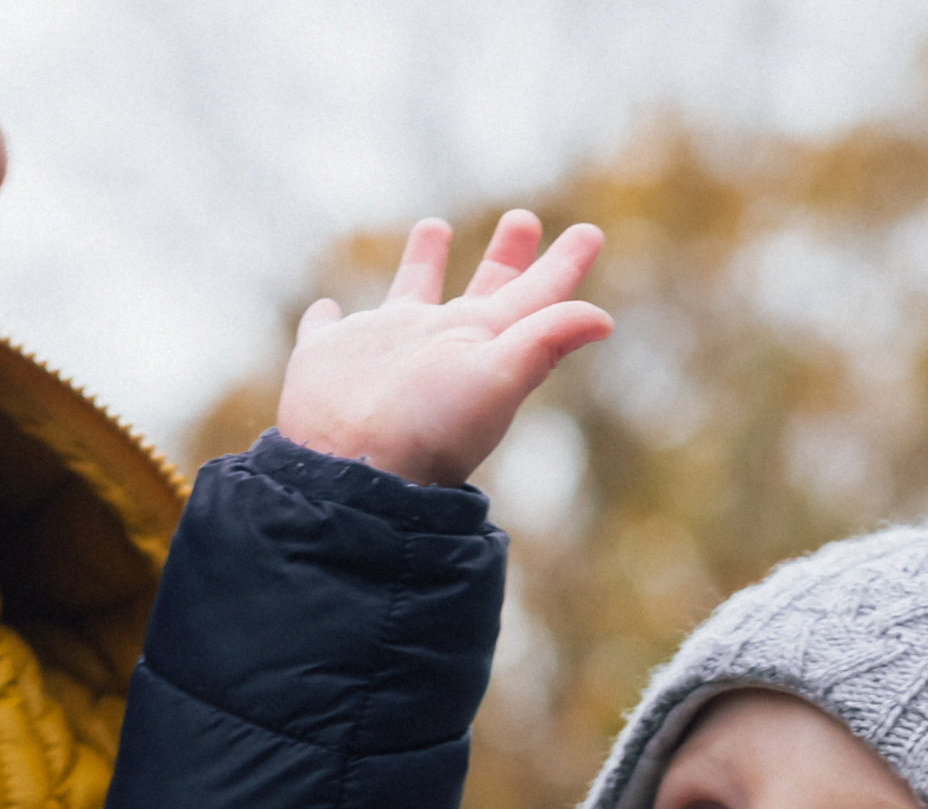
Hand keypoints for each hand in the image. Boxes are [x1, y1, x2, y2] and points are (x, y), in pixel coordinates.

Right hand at [277, 210, 609, 489]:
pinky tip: (326, 308)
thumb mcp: (497, 378)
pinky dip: (325, 318)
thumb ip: (544, 341)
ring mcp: (384, 351)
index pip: (534, 298)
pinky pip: (326, 330)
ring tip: (435, 225)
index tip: (591, 232)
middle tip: (522, 219)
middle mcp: (439, 345)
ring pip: (408, 295)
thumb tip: (602, 318)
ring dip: (423, 262)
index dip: (564, 266)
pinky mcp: (328, 359)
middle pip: (483, 292)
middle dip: (506, 256)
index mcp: (482, 344)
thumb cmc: (430, 427)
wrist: (357, 470)